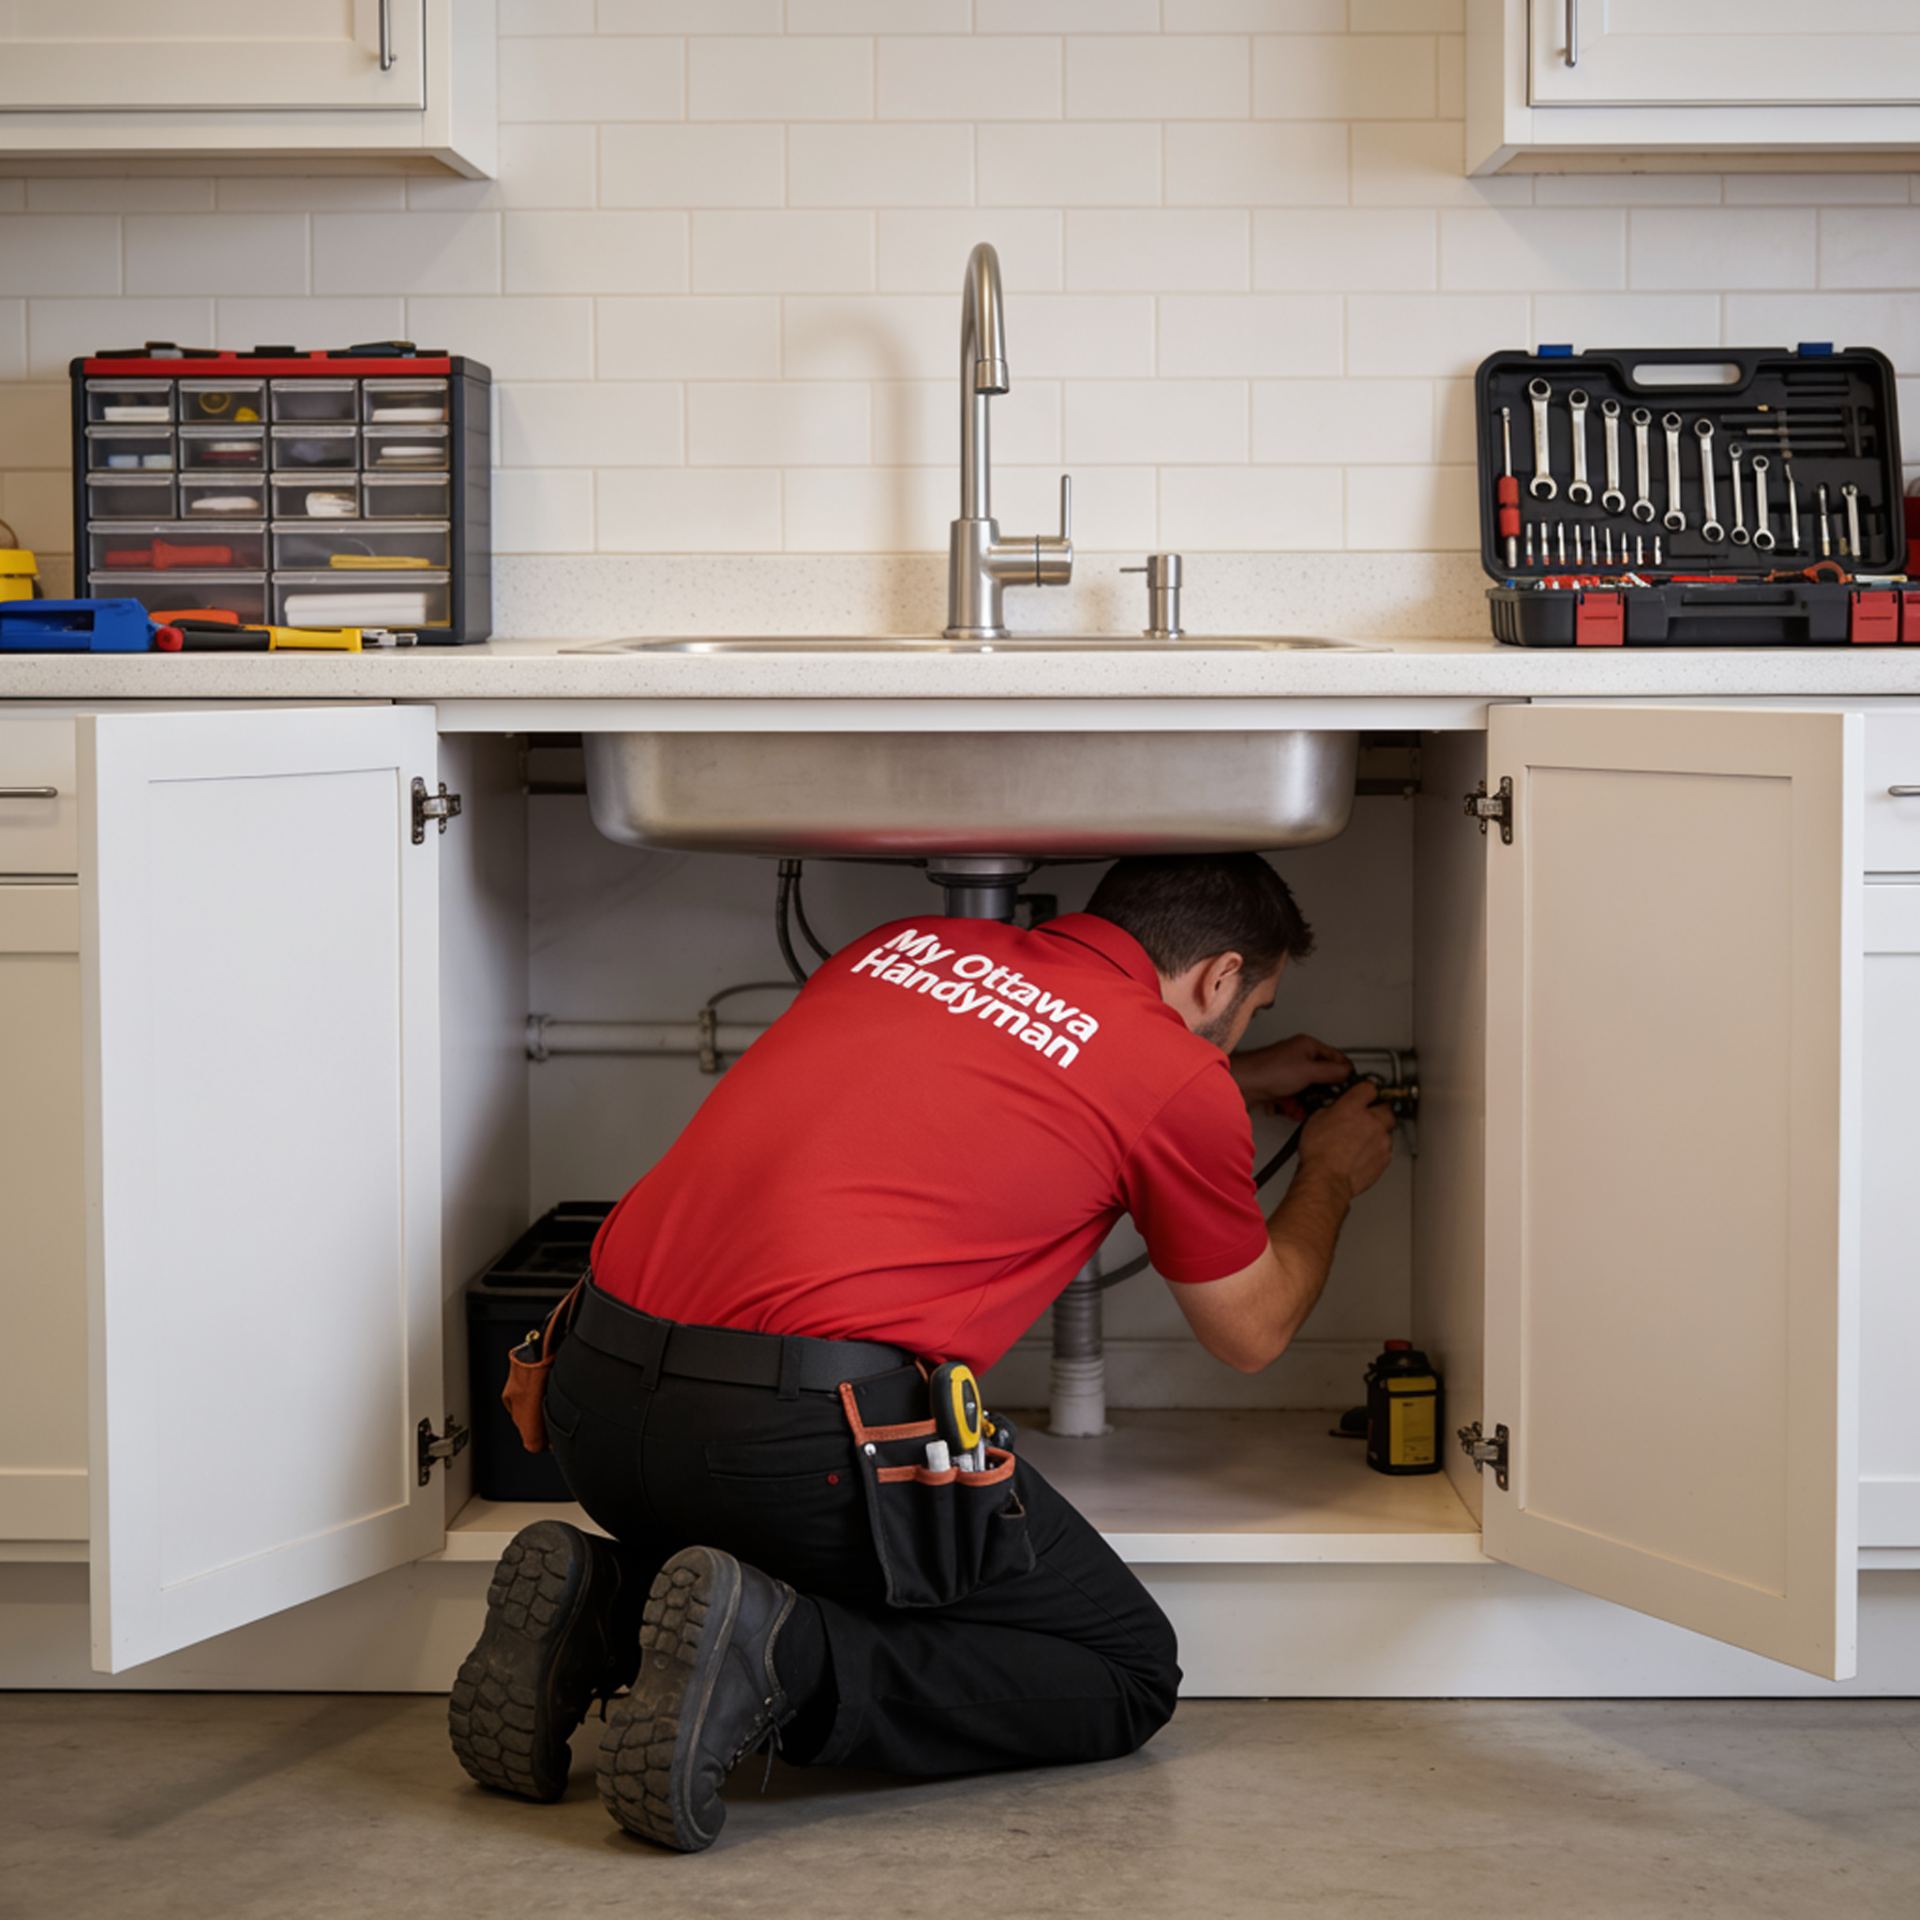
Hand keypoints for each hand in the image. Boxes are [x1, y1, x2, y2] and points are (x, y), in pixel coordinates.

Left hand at [1230, 1033, 1352, 1113]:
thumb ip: (1332, 1072)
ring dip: (1309, 1100)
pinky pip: (1295, 1096)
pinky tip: (1294, 1111)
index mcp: (1308, 1046)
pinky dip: (1296, 1105)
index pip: (1336, 1057)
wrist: (1241, 1083)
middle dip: (1324, 1090)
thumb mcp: (1309, 1071)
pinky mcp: (1279, 1086)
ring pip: (1309, 1088)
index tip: (1349, 1087)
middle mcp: (1299, 1057)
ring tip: (1308, 1107)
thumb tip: (1348, 1073)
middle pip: (1322, 1076)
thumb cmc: (1268, 1070)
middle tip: (1327, 1100)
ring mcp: (1288, 1072)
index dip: (1344, 1072)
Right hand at [1297, 1081, 1394, 1200]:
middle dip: (1377, 1110)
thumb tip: (1334, 1109)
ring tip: (1359, 1140)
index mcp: (1353, 1107)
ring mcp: (1381, 1140)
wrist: (1326, 1179)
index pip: (1369, 1088)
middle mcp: (1372, 1121)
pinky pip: (1385, 1148)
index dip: (1365, 1091)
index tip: (1364, 1094)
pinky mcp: (1385, 1158)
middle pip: (1385, 1107)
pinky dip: (1376, 1149)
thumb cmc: (1319, 1153)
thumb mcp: (1316, 1120)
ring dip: (1376, 1132)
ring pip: (1386, 1129)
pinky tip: (1361, 1154)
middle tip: (1366, 1116)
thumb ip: (1331, 1110)